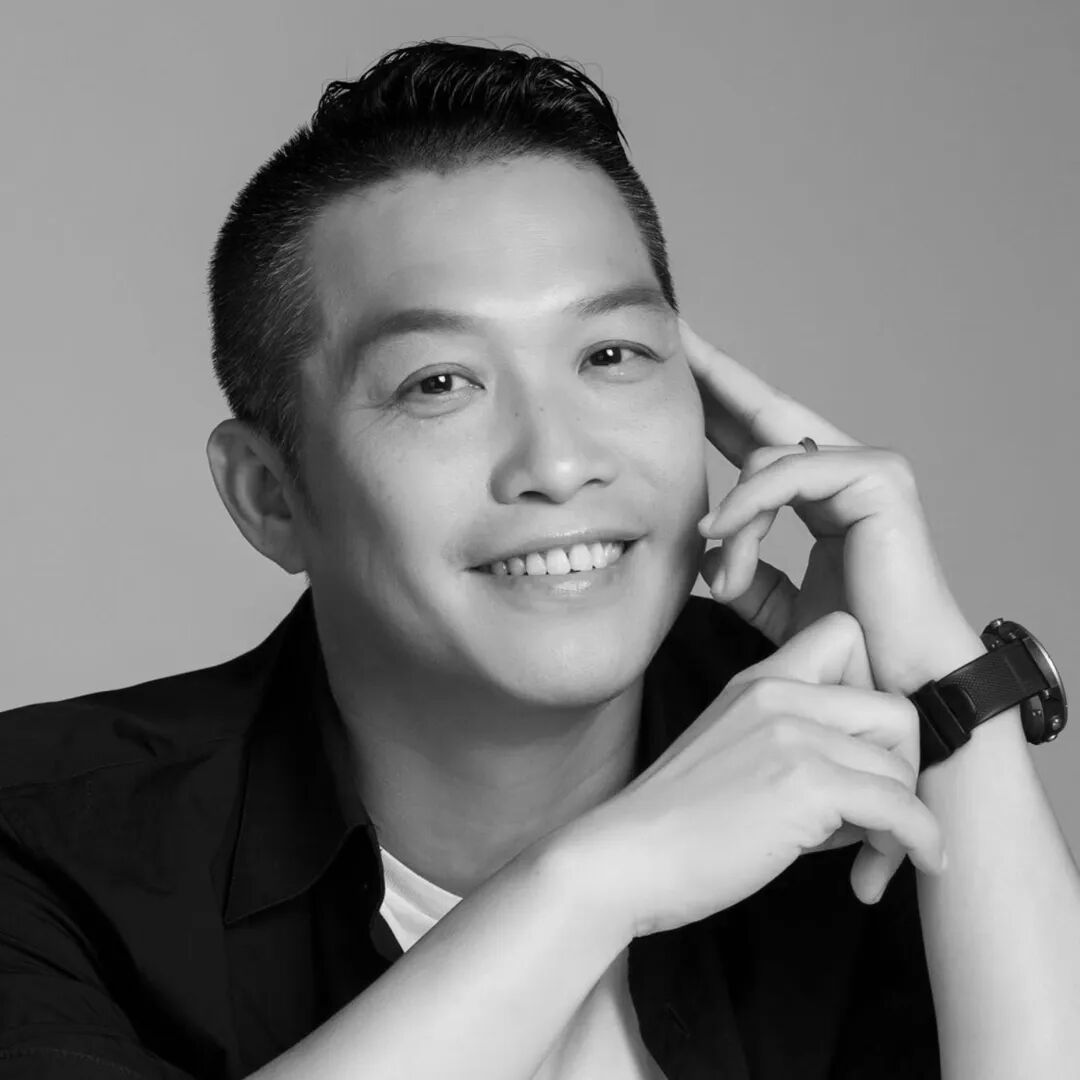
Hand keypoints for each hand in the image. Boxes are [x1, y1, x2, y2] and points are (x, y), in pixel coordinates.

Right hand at [562, 612, 947, 938]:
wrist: (623, 857)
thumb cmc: (675, 824)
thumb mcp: (733, 753)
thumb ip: (793, 745)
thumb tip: (873, 787)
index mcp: (758, 681)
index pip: (847, 634)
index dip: (871, 693)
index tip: (857, 752)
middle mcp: (777, 693)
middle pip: (896, 707)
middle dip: (903, 769)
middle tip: (877, 816)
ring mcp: (791, 734)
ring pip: (902, 764)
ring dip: (903, 819)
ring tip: (871, 854)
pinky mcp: (804, 783)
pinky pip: (900, 807)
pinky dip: (917, 843)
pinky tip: (899, 870)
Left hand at [679, 317, 978, 693]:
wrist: (896, 686)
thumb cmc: (847, 649)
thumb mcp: (774, 602)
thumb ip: (744, 569)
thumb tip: (706, 550)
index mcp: (820, 494)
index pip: (758, 436)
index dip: (716, 401)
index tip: (675, 367)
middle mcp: (845, 471)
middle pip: (763, 413)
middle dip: (713, 377)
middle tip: (671, 334)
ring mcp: (867, 470)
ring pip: (766, 459)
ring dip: (732, 516)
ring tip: (719, 561)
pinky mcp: (880, 480)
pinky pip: (792, 474)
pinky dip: (749, 503)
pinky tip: (719, 532)